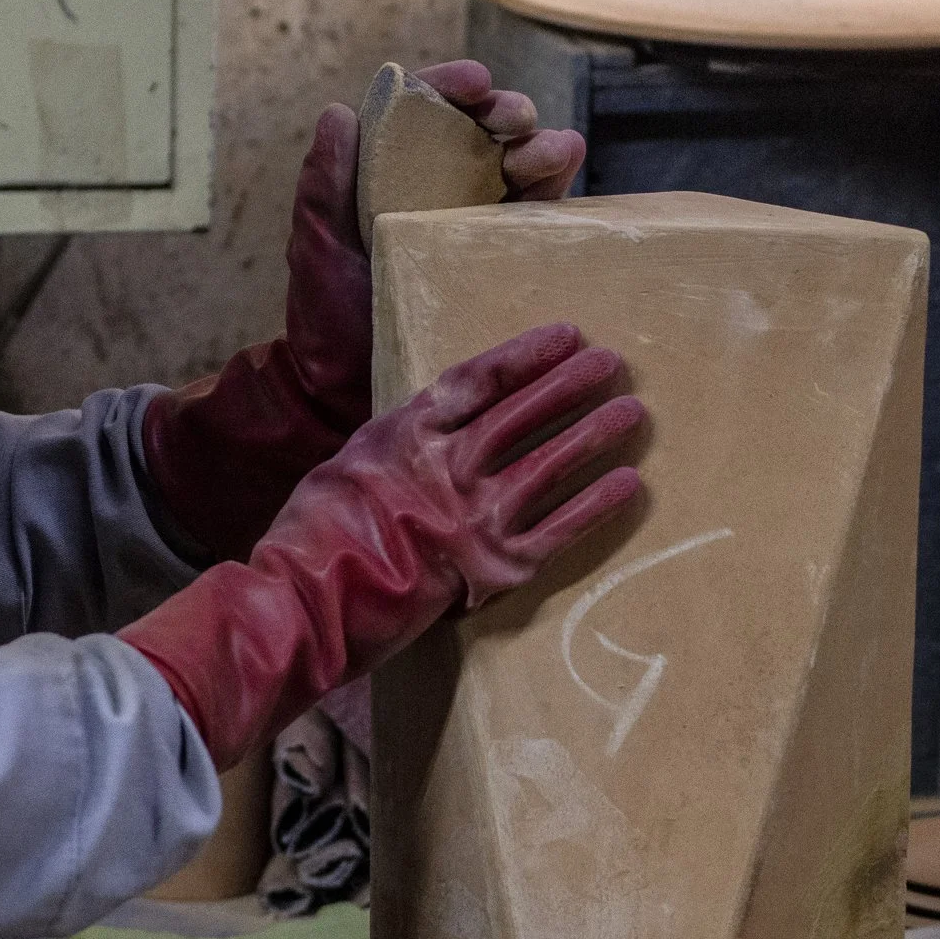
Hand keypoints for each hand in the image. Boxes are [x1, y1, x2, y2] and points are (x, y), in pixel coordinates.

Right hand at [121, 325, 642, 768]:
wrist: (308, 601)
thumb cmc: (315, 538)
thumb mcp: (349, 466)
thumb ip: (399, 446)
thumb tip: (435, 432)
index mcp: (406, 434)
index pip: (479, 379)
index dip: (526, 355)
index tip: (565, 336)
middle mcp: (446, 467)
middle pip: (522, 414)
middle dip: (570, 384)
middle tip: (611, 363)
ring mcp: (473, 517)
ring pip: (549, 464)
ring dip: (593, 434)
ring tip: (631, 412)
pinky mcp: (493, 568)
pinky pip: (558, 530)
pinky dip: (596, 506)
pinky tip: (627, 484)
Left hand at [139, 63, 585, 565]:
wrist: (347, 393)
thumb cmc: (325, 319)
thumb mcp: (315, 247)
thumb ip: (323, 184)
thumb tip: (339, 112)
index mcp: (398, 173)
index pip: (431, 111)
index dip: (456, 86)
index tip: (475, 83)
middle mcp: (446, 193)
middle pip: (490, 131)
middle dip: (510, 112)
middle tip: (513, 122)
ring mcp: (482, 230)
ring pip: (528, 169)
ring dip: (544, 148)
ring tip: (540, 159)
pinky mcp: (508, 269)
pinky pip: (546, 226)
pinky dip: (561, 198)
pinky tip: (562, 192)